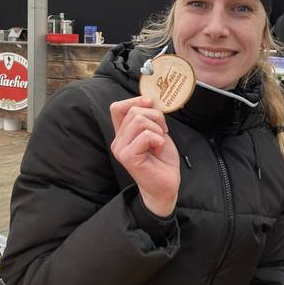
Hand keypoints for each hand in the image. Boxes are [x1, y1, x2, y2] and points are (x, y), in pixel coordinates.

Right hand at [110, 96, 179, 216]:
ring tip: (159, 142)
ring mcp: (121, 149)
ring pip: (139, 121)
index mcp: (123, 133)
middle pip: (134, 111)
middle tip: (162, 132)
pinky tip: (158, 150)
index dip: (134, 101)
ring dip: (157, 129)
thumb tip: (148, 99)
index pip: (117, 107)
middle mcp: (118, 141)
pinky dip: (158, 140)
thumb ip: (148, 117)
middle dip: (156, 117)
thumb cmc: (162, 160)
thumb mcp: (156, 131)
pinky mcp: (128, 157)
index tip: (151, 106)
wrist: (166, 185)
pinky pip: (146, 135)